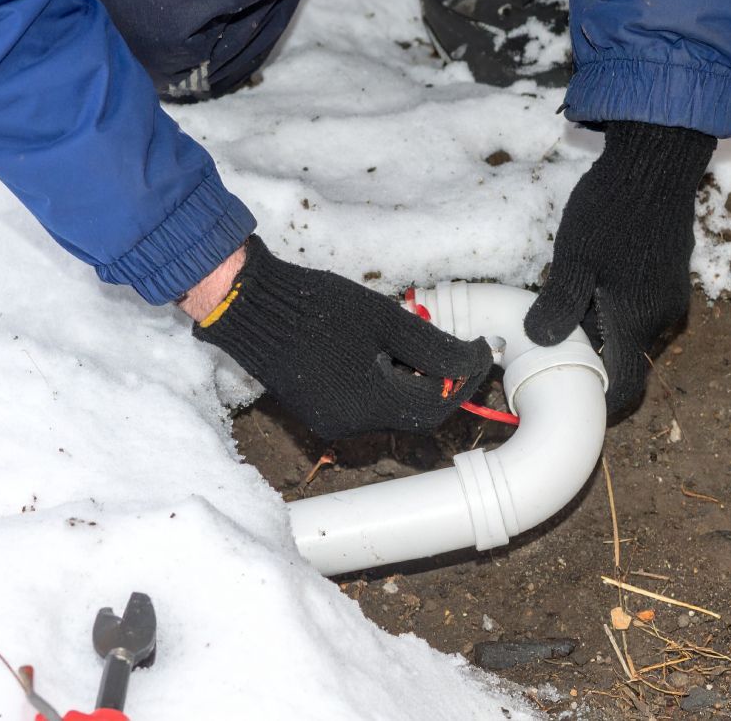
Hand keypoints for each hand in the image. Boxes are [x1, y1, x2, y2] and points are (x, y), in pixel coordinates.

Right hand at [190, 236, 492, 439]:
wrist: (251, 306)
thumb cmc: (320, 306)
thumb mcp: (386, 320)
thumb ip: (434, 347)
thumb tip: (473, 361)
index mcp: (371, 403)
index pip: (437, 406)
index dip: (465, 380)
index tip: (479, 349)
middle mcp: (351, 425)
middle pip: (415, 414)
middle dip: (441, 383)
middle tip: (455, 347)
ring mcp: (330, 423)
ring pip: (391, 412)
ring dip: (413, 384)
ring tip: (417, 346)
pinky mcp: (316, 414)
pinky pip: (365, 408)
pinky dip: (385, 387)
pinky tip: (384, 357)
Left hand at [524, 121, 715, 418]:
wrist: (656, 163)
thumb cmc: (611, 212)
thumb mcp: (573, 261)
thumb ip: (558, 308)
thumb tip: (539, 342)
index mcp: (637, 323)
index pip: (626, 389)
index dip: (603, 403)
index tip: (573, 397)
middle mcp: (661, 318)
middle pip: (625, 361)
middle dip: (592, 360)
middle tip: (553, 344)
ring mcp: (669, 297)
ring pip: (631, 334)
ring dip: (600, 332)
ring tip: (566, 308)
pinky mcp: (670, 277)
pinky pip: (640, 311)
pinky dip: (613, 311)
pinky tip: (589, 284)